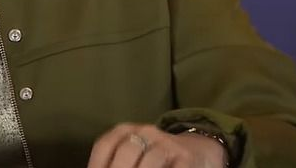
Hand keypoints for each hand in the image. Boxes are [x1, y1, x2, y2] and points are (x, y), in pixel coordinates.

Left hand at [87, 123, 226, 167]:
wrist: (198, 151)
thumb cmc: (156, 159)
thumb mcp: (134, 154)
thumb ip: (117, 161)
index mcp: (127, 130)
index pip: (105, 145)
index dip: (97, 165)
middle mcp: (147, 132)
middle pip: (126, 152)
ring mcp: (168, 144)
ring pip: (150, 161)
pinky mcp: (186, 159)